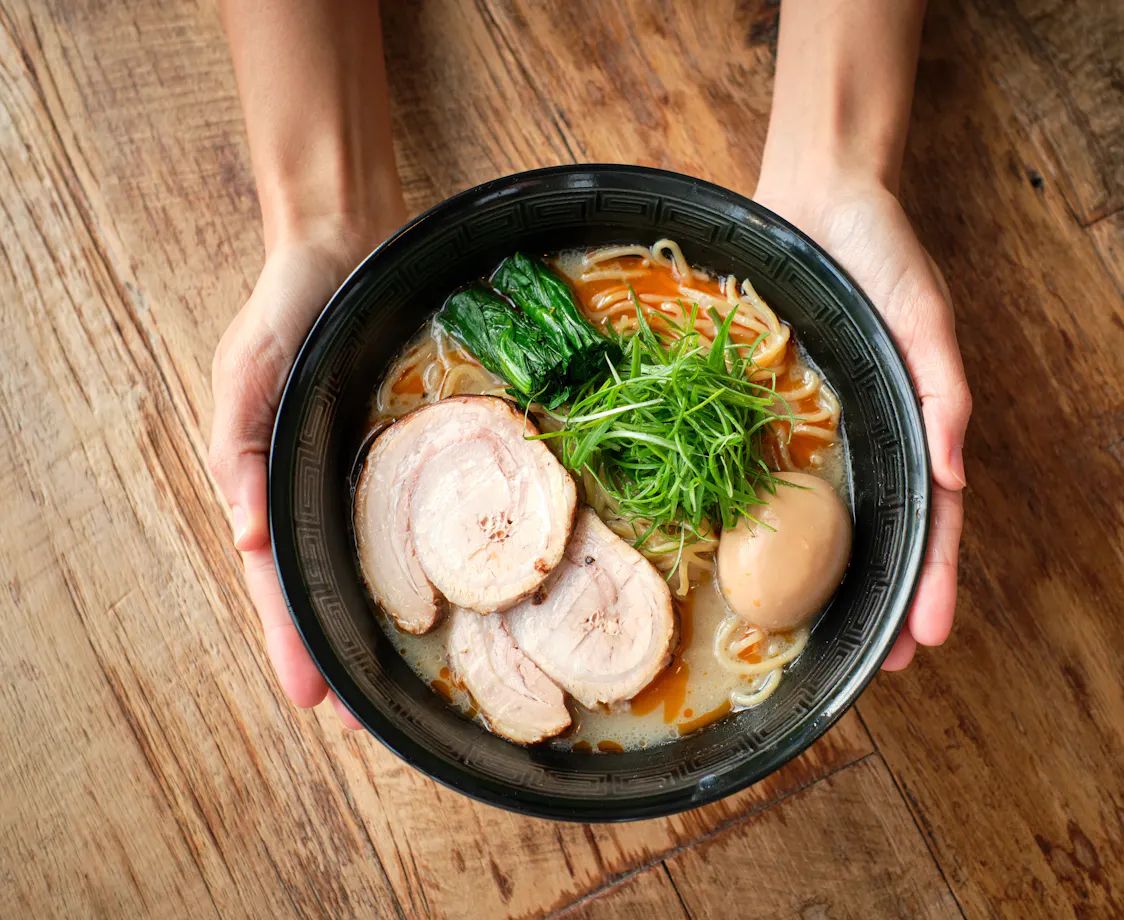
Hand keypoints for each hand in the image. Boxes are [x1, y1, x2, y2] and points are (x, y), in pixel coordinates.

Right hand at [208, 217, 399, 728]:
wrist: (351, 243)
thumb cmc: (288, 305)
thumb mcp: (247, 368)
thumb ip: (238, 444)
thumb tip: (245, 533)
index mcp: (276, 480)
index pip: (282, 578)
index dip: (295, 641)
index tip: (317, 702)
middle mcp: (323, 487)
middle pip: (331, 587)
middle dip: (346, 655)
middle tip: (373, 722)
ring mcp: (368, 473)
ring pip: (379, 562)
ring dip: (390, 621)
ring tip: (417, 680)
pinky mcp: (413, 450)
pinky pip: (424, 512)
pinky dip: (435, 555)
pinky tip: (467, 589)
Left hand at [756, 172, 971, 670]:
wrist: (812, 197)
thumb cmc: (881, 252)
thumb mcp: (926, 314)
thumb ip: (946, 389)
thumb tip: (956, 469)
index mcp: (917, 419)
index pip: (934, 517)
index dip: (932, 579)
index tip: (924, 641)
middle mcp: (874, 431)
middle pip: (887, 531)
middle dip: (888, 599)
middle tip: (880, 666)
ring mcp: (827, 425)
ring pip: (834, 515)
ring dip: (837, 578)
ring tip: (828, 634)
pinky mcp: (778, 409)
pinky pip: (777, 470)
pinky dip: (777, 519)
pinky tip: (763, 557)